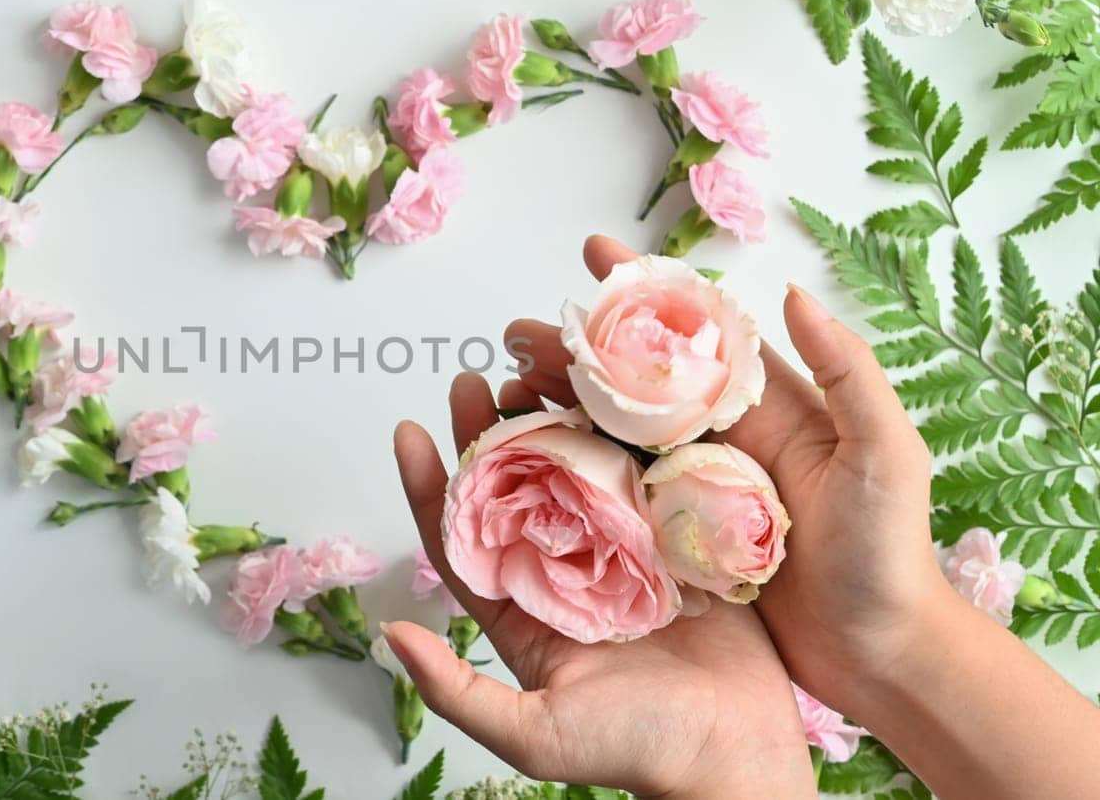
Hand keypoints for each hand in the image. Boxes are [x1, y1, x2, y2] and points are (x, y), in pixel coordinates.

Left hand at [387, 372, 815, 797]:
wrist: (737, 757)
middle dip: (487, 434)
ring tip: (530, 372)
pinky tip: (611, 398)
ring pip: (576, 471)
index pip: (461, 536)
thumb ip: (457, 691)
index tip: (409, 429)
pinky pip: (645, 477)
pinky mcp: (677, 540)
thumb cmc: (637, 750)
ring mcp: (623, 552)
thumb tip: (392, 636)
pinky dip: (627, 438)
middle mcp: (566, 572)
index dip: (431, 484)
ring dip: (553, 422)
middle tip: (472, 381)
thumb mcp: (534, 733)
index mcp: (525, 609)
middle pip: (515, 489)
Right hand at [502, 235, 949, 714]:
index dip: (646, 290)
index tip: (594, 253)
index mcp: (771, 406)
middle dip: (577, 348)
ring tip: (505, 388)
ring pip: (614, 431)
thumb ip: (848, 372)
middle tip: (518, 335)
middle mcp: (725, 438)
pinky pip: (616, 493)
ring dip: (561, 404)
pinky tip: (530, 456)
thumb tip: (793, 293)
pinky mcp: (676, 538)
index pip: (697, 333)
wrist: (880, 654)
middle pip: (637, 378)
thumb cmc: (890, 554)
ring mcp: (695, 488)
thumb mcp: (888, 454)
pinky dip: (573, 468)